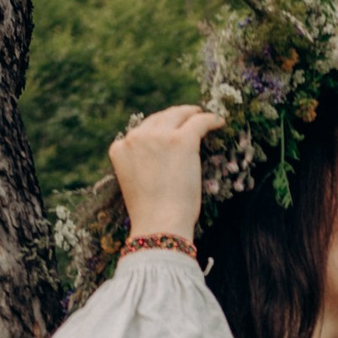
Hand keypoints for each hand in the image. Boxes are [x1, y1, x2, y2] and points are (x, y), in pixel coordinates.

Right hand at [106, 102, 223, 243]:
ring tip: (202, 115)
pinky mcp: (181, 140)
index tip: (168, 131)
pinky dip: (210, 119)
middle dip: (174, 117)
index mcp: (119, 148)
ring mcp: (158, 136)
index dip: (157, 131)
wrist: (159, 224)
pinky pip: (198, 122)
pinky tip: (219, 121)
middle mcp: (135, 137)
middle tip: (188, 117)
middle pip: (158, 118)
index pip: (140, 132)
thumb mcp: (135, 185)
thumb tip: (159, 161)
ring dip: (190, 113)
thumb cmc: (151, 215)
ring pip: (177, 115)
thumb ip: (141, 165)